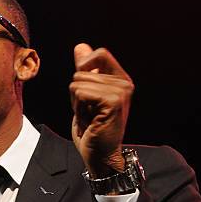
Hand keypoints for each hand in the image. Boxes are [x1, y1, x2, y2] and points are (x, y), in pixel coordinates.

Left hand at [70, 43, 133, 177]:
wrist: (100, 155)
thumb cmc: (93, 129)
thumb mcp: (85, 96)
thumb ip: (86, 71)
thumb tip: (81, 46)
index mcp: (120, 78)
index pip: (99, 53)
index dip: (84, 69)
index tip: (86, 94)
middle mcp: (124, 82)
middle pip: (81, 70)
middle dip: (76, 93)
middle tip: (88, 112)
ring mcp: (121, 91)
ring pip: (78, 82)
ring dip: (76, 103)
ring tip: (90, 117)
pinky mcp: (113, 101)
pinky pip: (80, 92)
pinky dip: (78, 108)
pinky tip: (89, 121)